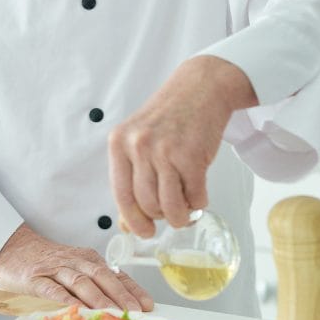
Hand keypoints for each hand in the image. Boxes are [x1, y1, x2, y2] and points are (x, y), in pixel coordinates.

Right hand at [0, 223, 153, 310]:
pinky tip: (75, 310)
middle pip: (101, 276)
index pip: (115, 273)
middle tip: (134, 312)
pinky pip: (51, 289)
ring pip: (80, 282)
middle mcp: (75, 262)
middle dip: (120, 295)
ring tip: (112, 313)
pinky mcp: (35, 279)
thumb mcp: (77, 268)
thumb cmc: (49, 264)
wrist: (13, 249)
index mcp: (88, 260)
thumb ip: (98, 283)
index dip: (132, 289)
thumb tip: (129, 305)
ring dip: (98, 298)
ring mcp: (54, 269)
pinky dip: (64, 299)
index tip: (148, 305)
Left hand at [108, 55, 257, 237]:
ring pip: (170, 206)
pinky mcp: (192, 156)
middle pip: (147, 204)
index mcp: (119, 142)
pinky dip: (199, 202)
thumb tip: (128, 223)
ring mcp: (165, 151)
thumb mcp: (141, 140)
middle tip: (172, 210)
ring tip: (186, 207)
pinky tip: (199, 190)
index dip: (133, 220)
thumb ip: (133, 177)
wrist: (201, 88)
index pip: (121, 195)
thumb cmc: (170, 116)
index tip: (143, 231)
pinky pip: (195, 197)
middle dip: (162, 215)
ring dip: (181, 215)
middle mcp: (139, 146)